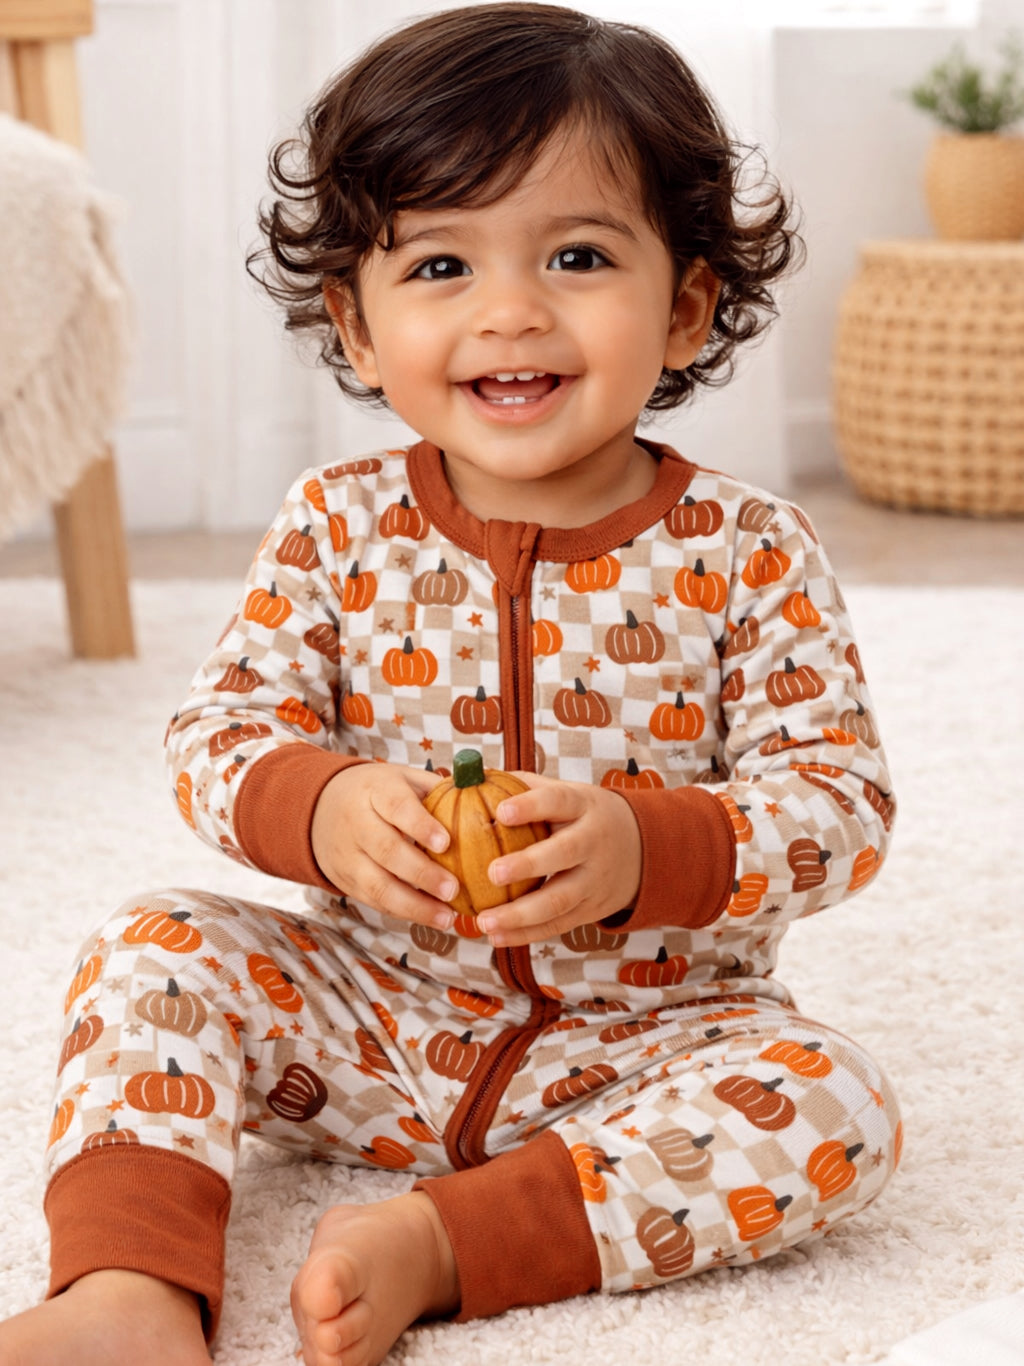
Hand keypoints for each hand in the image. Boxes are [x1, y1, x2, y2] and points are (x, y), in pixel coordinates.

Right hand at [311, 764, 456, 927]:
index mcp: (375, 791)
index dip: (420, 825)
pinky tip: (432, 918)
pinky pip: (375, 901)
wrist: (321, 809)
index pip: (396, 806)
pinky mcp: (346, 881)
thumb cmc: (379, 793)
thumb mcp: (402, 779)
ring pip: (378, 885)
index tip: (446, 842)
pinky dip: (405, 913)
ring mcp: (348, 856)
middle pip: (386, 850)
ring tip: (447, 917)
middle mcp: (357, 823)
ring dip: (414, 905)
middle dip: (422, 873)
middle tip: (453, 889)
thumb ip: (437, 790)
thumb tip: (483, 798)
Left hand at [476, 774, 641, 947]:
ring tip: (484, 921)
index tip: (501, 812)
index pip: (559, 802)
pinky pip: (558, 924)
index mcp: (584, 807)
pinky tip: (496, 937)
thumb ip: (526, 786)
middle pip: (564, 853)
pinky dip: (526, 934)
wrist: (642, 849)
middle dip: (528, 865)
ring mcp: (595, 880)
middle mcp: (593, 842)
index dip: (532, 805)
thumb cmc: (584, 816)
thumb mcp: (568, 794)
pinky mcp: (592, 909)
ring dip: (520, 915)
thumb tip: (474, 776)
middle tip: (492, 873)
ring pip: (560, 900)